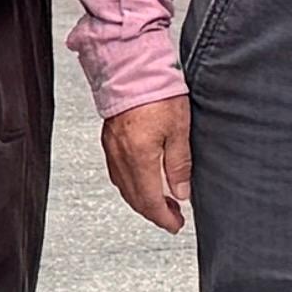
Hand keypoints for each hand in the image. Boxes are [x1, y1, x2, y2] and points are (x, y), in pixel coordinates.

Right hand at [101, 94, 193, 232]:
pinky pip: (117, 173)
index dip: (164, 218)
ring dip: (142, 200)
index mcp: (139, 157)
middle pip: (135, 198)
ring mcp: (111, 148)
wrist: (131, 65)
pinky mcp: (109, 139)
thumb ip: (179, 164)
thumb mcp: (179, 128)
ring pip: (124, 187)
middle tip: (172, 218)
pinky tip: (142, 180)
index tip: (175, 226)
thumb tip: (181, 193)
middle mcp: (121, 156)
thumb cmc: (157, 90)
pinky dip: (131, 184)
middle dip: (154, 213)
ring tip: (162, 201)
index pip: (150, 201)